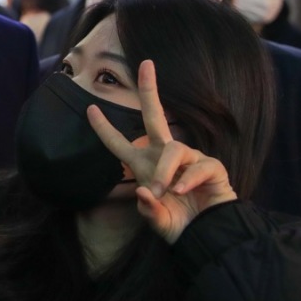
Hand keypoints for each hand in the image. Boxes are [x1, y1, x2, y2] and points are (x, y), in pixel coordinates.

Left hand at [87, 60, 236, 242]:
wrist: (210, 236)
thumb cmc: (180, 225)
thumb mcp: (157, 221)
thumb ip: (147, 210)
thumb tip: (144, 191)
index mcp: (145, 166)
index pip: (120, 144)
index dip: (104, 129)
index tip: (89, 109)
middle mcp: (164, 157)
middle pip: (155, 117)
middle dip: (150, 90)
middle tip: (146, 64)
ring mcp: (189, 158)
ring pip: (173, 149)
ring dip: (165, 171)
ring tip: (165, 192)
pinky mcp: (211, 166)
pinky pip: (197, 165)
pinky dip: (187, 179)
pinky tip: (181, 191)